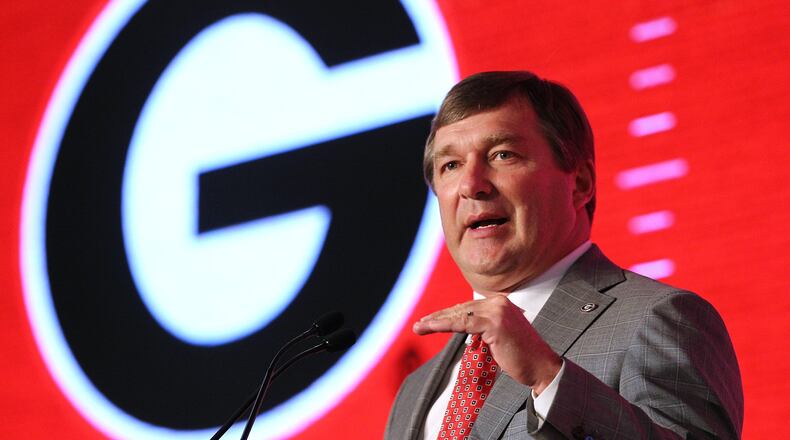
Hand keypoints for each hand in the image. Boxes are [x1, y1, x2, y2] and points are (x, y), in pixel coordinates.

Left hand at [413, 295, 561, 394]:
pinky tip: (431, 327)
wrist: (541, 367)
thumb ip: (483, 328)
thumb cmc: (520, 356)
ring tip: (419, 327)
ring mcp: (497, 311)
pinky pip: (463, 323)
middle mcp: (499, 302)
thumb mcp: (498, 337)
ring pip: (459, 315)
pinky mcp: (495, 323)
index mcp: (500, 303)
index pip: (467, 308)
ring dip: (436, 322)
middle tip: (419, 325)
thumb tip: (462, 327)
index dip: (447, 315)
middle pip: (461, 309)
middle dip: (438, 317)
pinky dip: (444, 325)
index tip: (430, 321)